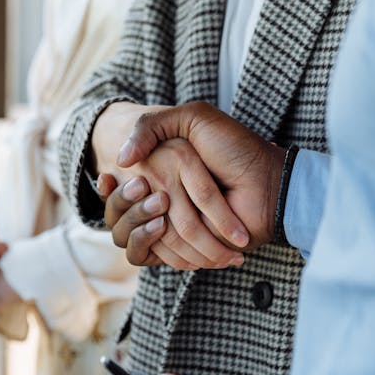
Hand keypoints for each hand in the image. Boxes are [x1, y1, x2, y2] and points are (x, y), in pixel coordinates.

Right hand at [109, 102, 286, 268]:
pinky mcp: (185, 249)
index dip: (111, 188)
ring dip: (139, 225)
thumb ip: (152, 125)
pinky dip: (154, 245)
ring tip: (158, 211)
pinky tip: (160, 227)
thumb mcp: (194, 118)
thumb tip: (120, 158)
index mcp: (161, 172)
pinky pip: (153, 255)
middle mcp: (163, 200)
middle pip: (121, 215)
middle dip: (126, 206)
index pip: (119, 188)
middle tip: (145, 191)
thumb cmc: (236, 147)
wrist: (267, 181)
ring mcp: (173, 226)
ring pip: (133, 237)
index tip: (107, 177)